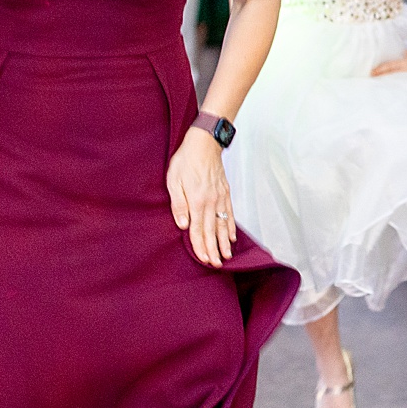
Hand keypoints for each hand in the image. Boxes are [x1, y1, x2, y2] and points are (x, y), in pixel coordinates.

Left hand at [167, 128, 235, 267]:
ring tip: (226, 256)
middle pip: (213, 231)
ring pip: (223, 225)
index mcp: (197, 201)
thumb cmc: (186, 160)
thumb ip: (179, 204)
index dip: (201, 246)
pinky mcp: (225, 192)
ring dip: (224, 242)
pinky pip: (229, 213)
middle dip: (214, 249)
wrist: (205, 142)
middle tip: (217, 265)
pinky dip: (231, 226)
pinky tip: (232, 236)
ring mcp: (220, 197)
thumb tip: (183, 225)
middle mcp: (211, 202)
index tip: (204, 260)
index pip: (199, 230)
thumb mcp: (174, 180)